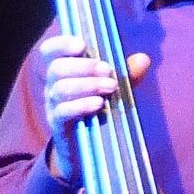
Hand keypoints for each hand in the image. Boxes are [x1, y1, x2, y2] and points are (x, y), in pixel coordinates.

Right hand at [37, 34, 148, 166]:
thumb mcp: (113, 90)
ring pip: (60, 89)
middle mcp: (53, 85)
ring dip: (87, 85)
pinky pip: (63, 112)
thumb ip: (126, 75)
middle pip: (57, 68)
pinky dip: (81, 106)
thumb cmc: (99, 110)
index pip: (50, 51)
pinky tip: (99, 104)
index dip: (61, 44)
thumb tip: (144, 59)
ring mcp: (53, 106)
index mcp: (63, 71)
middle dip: (84, 66)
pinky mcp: (58, 126)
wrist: (86, 149)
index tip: (82, 45)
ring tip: (111, 86)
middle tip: (108, 71)